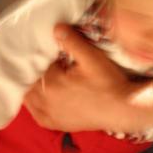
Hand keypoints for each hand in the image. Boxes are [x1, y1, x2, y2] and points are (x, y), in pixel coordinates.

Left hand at [25, 24, 145, 131]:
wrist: (122, 110)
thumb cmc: (109, 83)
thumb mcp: (92, 58)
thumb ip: (72, 42)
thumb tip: (56, 28)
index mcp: (51, 84)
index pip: (38, 65)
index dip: (45, 58)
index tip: (55, 55)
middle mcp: (45, 102)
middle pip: (30, 82)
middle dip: (37, 73)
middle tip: (51, 66)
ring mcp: (50, 115)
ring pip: (30, 98)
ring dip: (34, 88)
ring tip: (46, 79)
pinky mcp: (56, 124)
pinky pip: (36, 114)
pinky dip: (36, 105)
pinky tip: (45, 97)